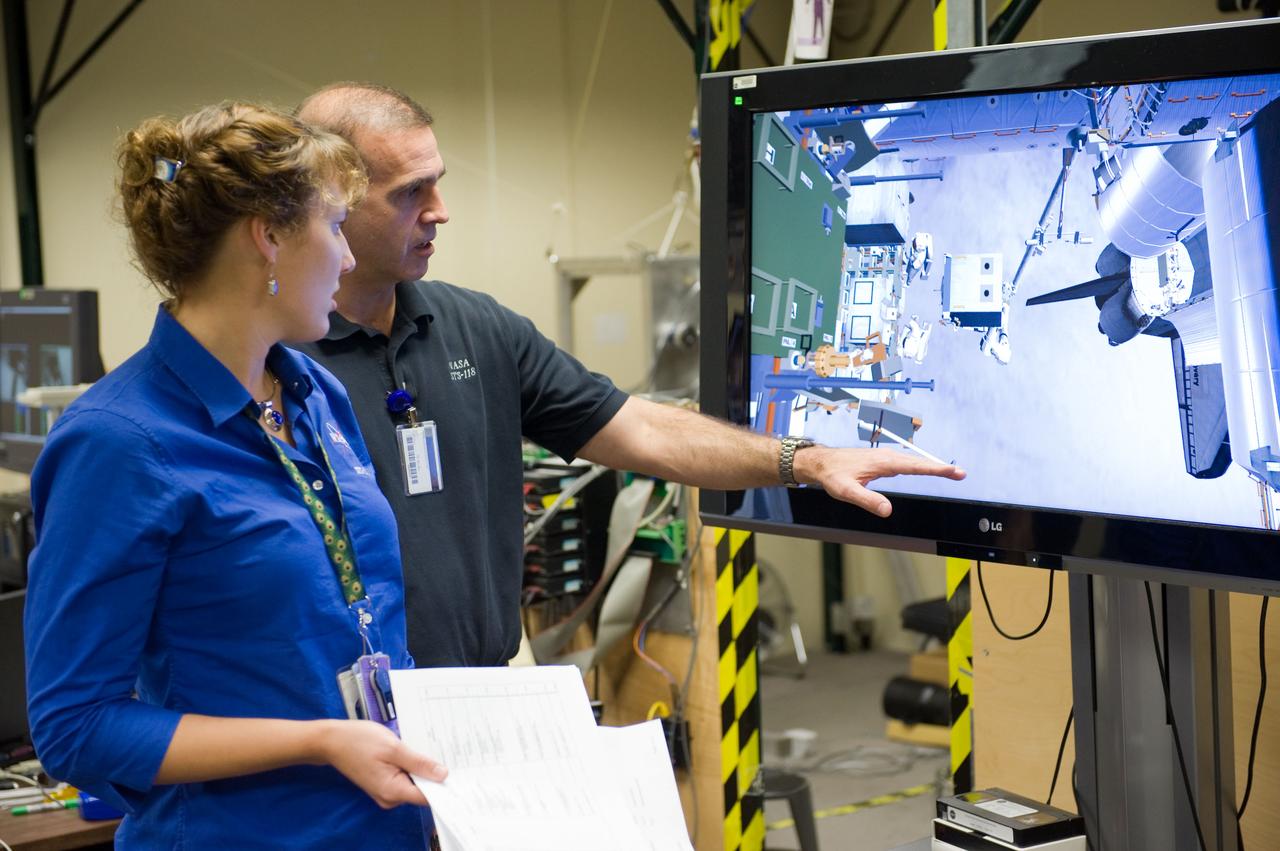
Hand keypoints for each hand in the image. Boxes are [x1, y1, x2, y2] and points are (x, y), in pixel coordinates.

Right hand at [315, 719, 447, 808]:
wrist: (332, 740)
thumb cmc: (359, 741)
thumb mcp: (393, 748)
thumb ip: (419, 763)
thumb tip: (443, 774)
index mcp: (393, 791)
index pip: (427, 797)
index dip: (444, 786)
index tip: (461, 773)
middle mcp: (390, 797)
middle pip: (422, 790)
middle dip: (434, 773)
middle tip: (451, 754)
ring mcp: (386, 791)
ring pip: (414, 782)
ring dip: (423, 768)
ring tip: (433, 748)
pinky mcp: (383, 782)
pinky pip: (405, 778)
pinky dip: (412, 766)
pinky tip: (415, 752)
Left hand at [797, 446, 964, 516]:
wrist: (821, 463)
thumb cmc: (832, 476)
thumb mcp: (847, 492)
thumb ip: (867, 500)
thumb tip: (888, 510)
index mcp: (882, 462)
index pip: (915, 467)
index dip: (936, 469)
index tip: (954, 471)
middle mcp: (886, 456)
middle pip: (919, 462)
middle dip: (940, 468)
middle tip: (961, 474)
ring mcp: (885, 457)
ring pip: (913, 461)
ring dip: (932, 466)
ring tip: (951, 472)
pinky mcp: (882, 460)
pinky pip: (906, 462)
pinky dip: (920, 466)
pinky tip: (926, 469)